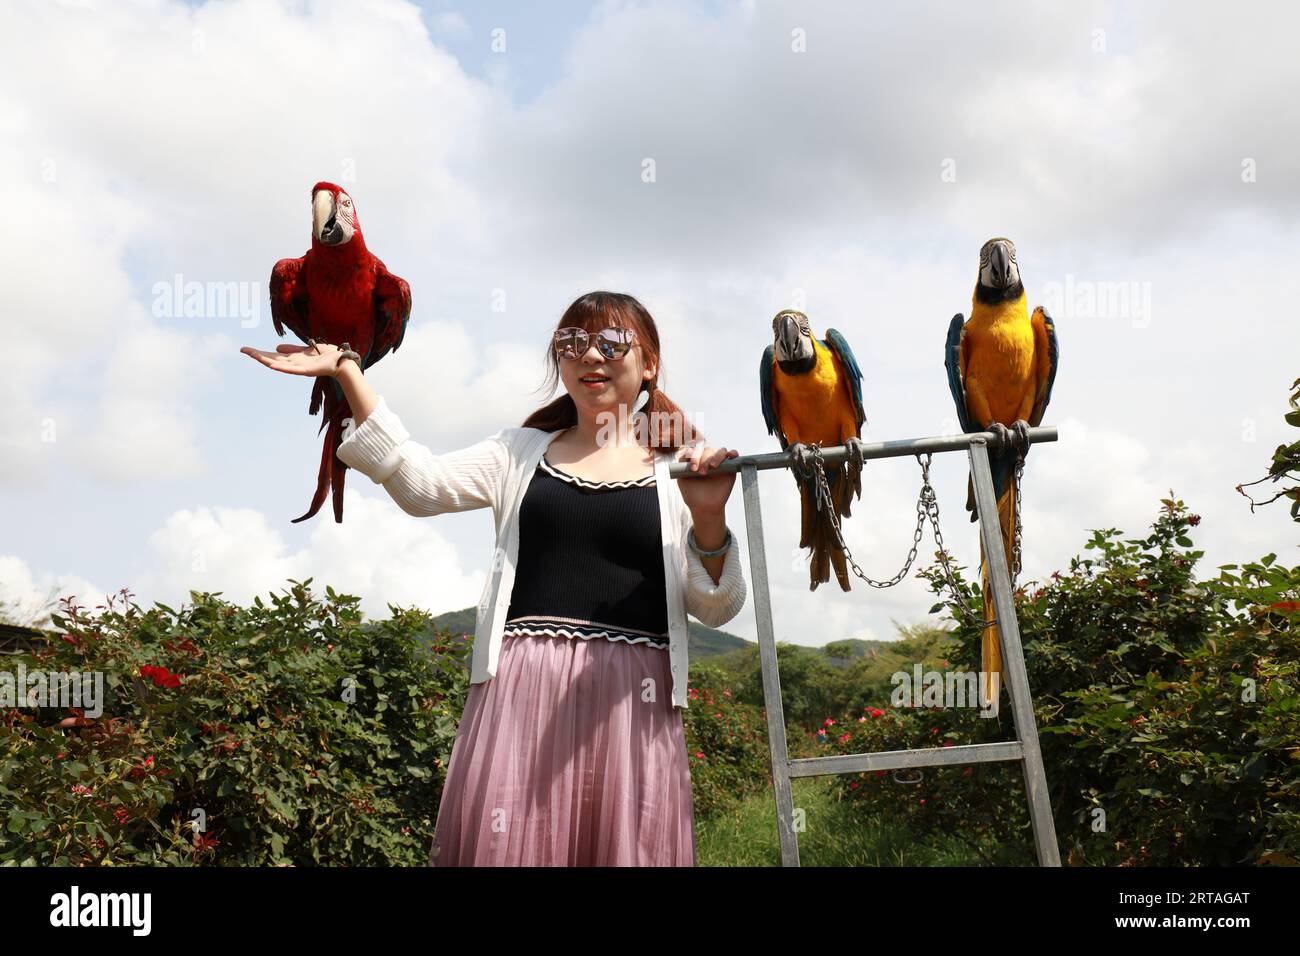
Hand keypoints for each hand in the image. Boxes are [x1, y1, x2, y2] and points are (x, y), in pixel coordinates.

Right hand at [240, 340, 358, 377]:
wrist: (339, 361)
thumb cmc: (324, 355)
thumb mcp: (304, 350)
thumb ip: (291, 349)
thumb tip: (276, 348)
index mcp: (292, 358)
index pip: (271, 355)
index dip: (259, 352)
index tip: (245, 349)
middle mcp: (293, 364)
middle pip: (272, 359)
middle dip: (258, 355)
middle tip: (244, 350)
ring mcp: (299, 368)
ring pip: (280, 365)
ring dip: (267, 361)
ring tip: (255, 356)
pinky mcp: (307, 371)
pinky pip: (293, 370)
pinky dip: (283, 368)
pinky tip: (273, 365)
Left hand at [675, 441, 738, 516]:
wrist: (704, 507)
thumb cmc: (692, 494)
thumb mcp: (682, 479)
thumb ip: (682, 465)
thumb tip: (686, 451)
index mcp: (696, 460)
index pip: (696, 449)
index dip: (694, 455)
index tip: (693, 468)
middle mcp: (708, 459)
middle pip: (707, 449)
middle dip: (704, 459)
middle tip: (701, 473)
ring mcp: (720, 462)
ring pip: (721, 450)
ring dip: (716, 456)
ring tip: (713, 467)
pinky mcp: (731, 467)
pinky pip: (734, 454)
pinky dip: (733, 452)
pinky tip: (730, 456)